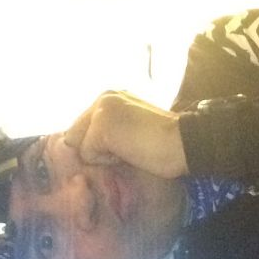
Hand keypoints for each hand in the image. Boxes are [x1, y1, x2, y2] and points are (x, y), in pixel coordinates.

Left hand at [65, 91, 188, 178]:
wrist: (185, 142)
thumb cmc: (165, 143)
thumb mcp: (132, 128)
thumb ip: (109, 130)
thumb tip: (80, 146)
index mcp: (111, 96)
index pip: (81, 126)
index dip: (95, 144)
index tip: (125, 145)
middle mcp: (104, 98)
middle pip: (74, 135)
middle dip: (94, 149)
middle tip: (128, 147)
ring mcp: (101, 110)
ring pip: (80, 146)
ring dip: (102, 156)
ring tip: (131, 149)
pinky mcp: (102, 127)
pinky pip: (88, 155)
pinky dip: (107, 161)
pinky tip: (130, 152)